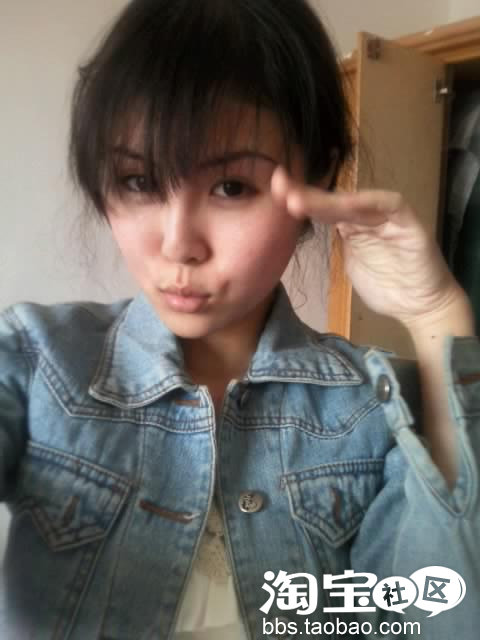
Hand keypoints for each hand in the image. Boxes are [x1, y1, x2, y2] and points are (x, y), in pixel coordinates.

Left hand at [271, 165, 463, 327]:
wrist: (420, 306)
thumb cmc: (386, 286)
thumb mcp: (349, 263)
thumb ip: (333, 244)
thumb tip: (305, 231)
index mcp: (351, 224)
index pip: (321, 207)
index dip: (298, 198)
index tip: (272, 191)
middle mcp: (367, 215)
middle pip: (333, 200)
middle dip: (305, 192)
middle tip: (278, 184)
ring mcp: (387, 217)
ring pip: (354, 202)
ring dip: (326, 201)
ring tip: (297, 201)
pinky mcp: (407, 223)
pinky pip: (389, 206)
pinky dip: (368, 202)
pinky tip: (345, 202)